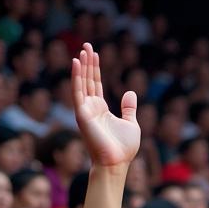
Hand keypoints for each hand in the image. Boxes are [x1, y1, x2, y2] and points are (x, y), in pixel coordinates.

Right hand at [71, 43, 139, 167]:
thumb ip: (129, 108)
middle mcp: (91, 107)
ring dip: (82, 66)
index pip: (96, 84)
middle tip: (87, 45)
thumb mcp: (131, 124)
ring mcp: (85, 110)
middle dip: (87, 63)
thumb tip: (130, 92)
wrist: (117, 162)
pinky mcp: (82, 113)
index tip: (95, 54)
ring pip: (82, 82)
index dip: (95, 69)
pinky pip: (78, 91)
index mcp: (101, 109)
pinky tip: (77, 63)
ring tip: (83, 50)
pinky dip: (76, 76)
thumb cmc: (124, 148)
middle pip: (87, 80)